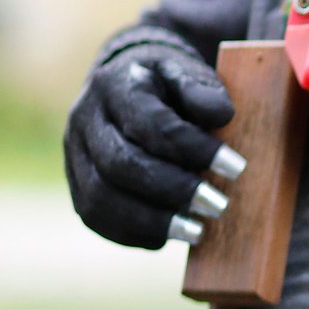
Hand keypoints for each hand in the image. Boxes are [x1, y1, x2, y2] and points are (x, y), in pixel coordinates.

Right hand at [64, 37, 240, 248]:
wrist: (126, 88)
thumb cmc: (168, 86)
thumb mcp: (188, 72)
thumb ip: (203, 90)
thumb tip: (221, 115)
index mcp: (114, 85)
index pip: (150, 123)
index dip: (193, 149)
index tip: (236, 168)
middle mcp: (84, 119)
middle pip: (119, 165)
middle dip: (173, 190)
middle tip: (218, 205)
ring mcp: (73, 154)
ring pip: (100, 198)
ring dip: (152, 221)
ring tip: (197, 231)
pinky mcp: (76, 185)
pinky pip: (95, 217)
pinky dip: (134, 233)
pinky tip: (169, 236)